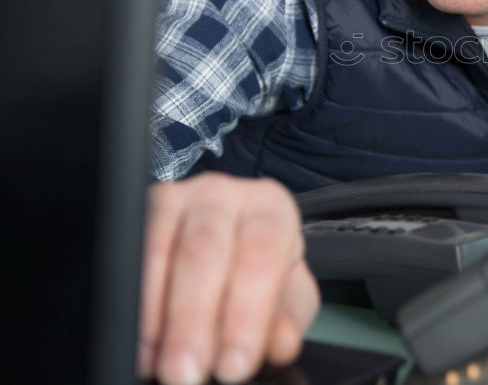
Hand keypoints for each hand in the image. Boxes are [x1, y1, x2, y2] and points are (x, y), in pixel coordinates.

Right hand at [138, 173, 319, 384]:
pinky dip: (129, 306)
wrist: (228, 241)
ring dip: (152, 317)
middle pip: (202, 252)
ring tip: (158, 366)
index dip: (247, 312)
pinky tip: (137, 344)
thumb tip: (280, 344)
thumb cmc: (259, 269)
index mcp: (269, 207)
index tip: (235, 365)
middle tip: (187, 374)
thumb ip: (288, 317)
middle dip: (193, 320)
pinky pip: (124, 257)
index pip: (261, 254)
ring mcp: (171, 201)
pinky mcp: (132, 215)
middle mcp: (220, 196)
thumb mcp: (286, 292)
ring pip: (154, 253)